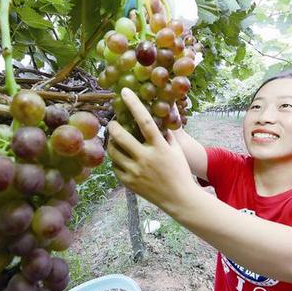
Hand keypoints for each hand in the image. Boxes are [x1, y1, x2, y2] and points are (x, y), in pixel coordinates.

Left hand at [107, 88, 194, 209]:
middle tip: (112, 123)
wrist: (179, 199)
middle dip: (112, 126)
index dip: (134, 104)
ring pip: (113, 152)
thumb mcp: (177, 150)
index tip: (124, 91)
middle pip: (121, 136)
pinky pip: (115, 166)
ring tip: (114, 140)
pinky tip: (119, 157)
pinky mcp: (129, 182)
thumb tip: (159, 117)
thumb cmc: (179, 171)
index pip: (145, 120)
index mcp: (159, 147)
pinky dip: (115, 159)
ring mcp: (136, 171)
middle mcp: (146, 158)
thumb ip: (166, 134)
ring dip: (111, 143)